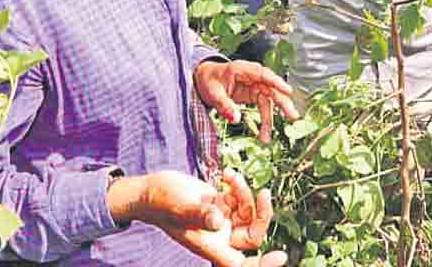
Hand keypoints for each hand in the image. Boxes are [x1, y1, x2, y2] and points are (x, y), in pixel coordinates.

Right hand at [109, 170, 285, 266]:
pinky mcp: (220, 205)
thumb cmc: (161, 202)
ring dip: (245, 194)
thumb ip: (200, 214)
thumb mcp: (181, 207)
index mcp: (211, 246)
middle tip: (263, 193)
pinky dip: (238, 186)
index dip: (261, 265)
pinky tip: (227, 174)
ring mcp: (221, 220)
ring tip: (231, 178)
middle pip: (253, 235)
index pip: (241, 264)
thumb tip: (219, 220)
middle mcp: (219, 236)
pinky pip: (239, 199)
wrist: (151, 190)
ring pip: (248, 214)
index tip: (280, 256)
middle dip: (262, 214)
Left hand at [195, 60, 299, 143]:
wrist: (206, 79)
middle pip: (272, 89)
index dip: (276, 82)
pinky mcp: (255, 95)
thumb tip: (236, 119)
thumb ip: (224, 105)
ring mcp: (255, 86)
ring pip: (269, 102)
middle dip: (282, 103)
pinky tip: (263, 134)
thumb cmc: (209, 80)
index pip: (263, 74)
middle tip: (292, 116)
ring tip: (266, 138)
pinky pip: (264, 108)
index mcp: (242, 69)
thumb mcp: (213, 93)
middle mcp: (253, 77)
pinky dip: (265, 121)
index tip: (288, 91)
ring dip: (270, 120)